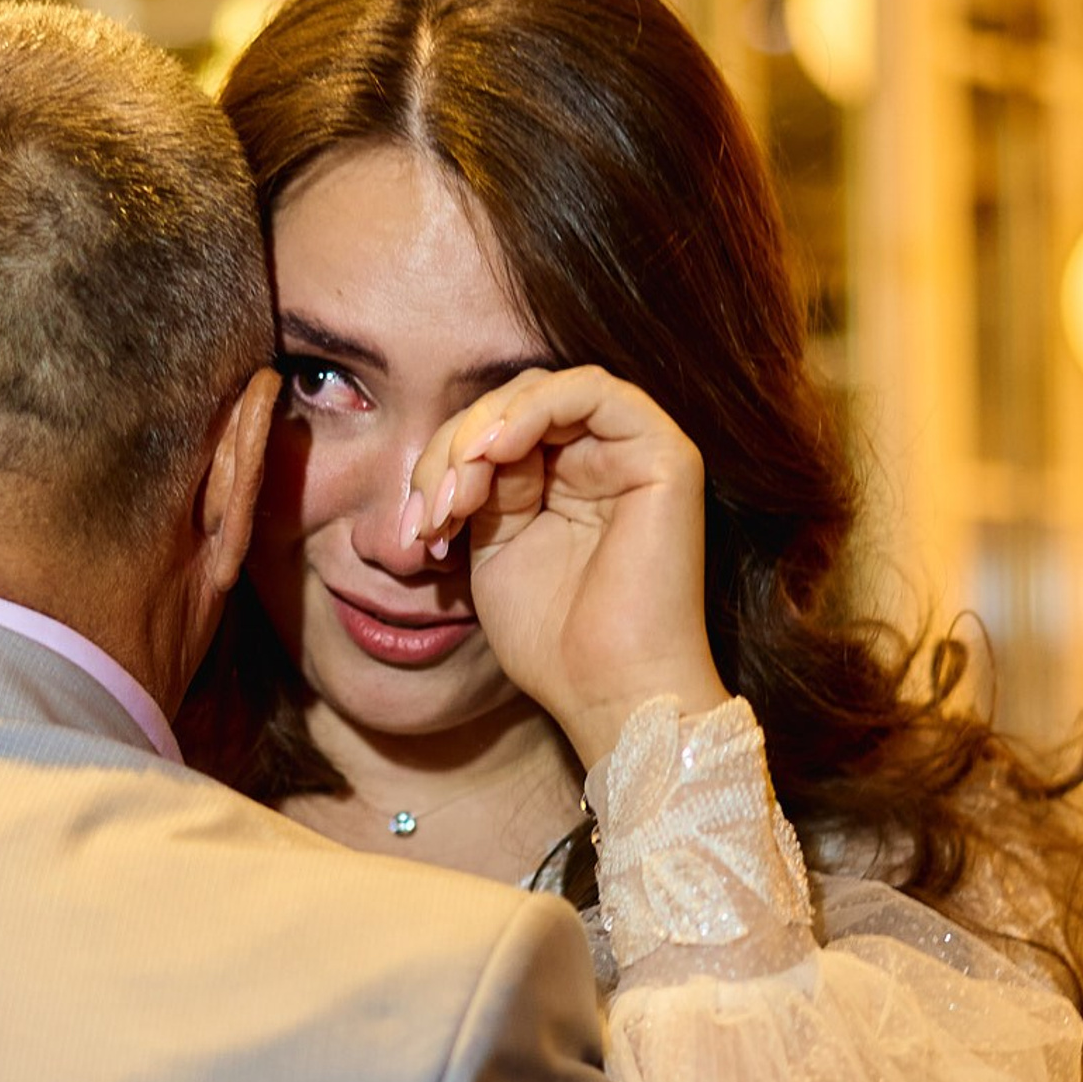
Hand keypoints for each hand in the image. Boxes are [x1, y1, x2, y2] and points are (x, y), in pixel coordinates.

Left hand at [406, 366, 726, 767]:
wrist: (608, 691)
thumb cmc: (553, 644)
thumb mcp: (494, 555)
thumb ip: (480, 496)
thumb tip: (458, 457)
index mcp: (559, 484)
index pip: (492, 434)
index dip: (443, 464)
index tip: (419, 524)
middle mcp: (597, 461)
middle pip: (511, 406)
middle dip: (454, 448)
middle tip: (434, 509)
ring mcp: (632, 453)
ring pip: (544, 390)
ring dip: (484, 429)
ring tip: (459, 489)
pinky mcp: (663, 454)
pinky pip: (592, 390)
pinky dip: (533, 409)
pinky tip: (494, 451)